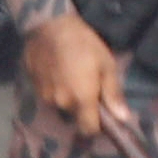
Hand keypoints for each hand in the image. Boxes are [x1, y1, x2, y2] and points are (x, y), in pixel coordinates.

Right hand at [23, 10, 125, 133]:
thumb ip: (113, 94)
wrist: (49, 27)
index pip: (89, 129)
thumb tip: (123, 118)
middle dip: (83, 107)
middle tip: (89, 84)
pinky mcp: (34, 88)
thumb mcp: (106, 65)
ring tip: (71, 75)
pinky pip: (49, 95)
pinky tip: (58, 71)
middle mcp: (61, 103)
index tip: (102, 115)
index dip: (97, 126)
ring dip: (68, 97)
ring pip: (62, 105)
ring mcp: (45, 97)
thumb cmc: (84, 44)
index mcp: (82, 99)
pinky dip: (56, 88)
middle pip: (75, 116)